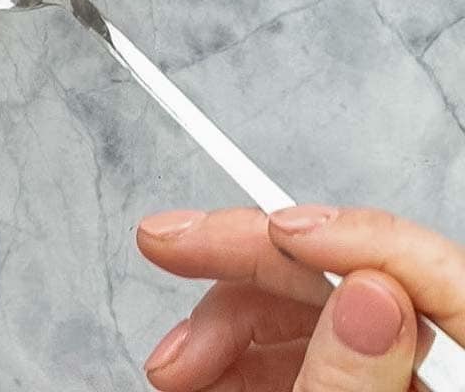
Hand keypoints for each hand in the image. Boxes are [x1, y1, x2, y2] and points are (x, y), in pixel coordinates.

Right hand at [137, 205, 464, 390]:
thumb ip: (353, 385)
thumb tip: (370, 296)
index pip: (442, 277)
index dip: (356, 237)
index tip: (274, 228)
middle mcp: (434, 376)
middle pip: (351, 278)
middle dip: (245, 265)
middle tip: (167, 244)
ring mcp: (392, 379)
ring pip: (309, 307)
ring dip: (223, 318)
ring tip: (174, 364)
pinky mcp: (353, 380)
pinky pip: (297, 342)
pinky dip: (234, 348)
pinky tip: (196, 369)